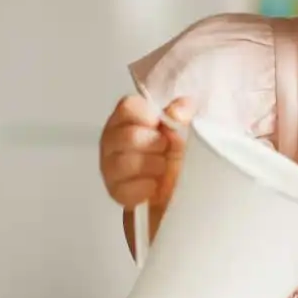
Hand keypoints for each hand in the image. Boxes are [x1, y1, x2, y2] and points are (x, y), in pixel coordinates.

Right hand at [99, 94, 194, 210]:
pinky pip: (124, 189)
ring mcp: (110, 166)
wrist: (179, 187)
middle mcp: (113, 139)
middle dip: (155, 144)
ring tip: (162, 167)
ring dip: (153, 166)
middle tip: (165, 149)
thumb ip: (183, 111)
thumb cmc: (177, 152)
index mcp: (129, 117)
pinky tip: (154, 185)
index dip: (148, 116)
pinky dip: (146, 188)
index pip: (128, 107)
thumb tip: (177, 112)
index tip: (160, 124)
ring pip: (124, 163)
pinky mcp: (115, 191)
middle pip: (129, 136)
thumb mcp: (187, 126)